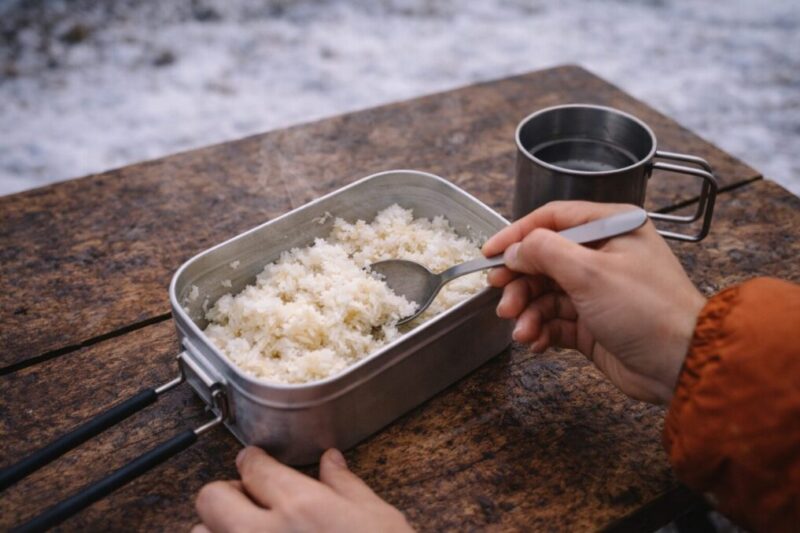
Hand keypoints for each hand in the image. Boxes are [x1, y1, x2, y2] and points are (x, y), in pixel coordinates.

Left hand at [193, 447, 412, 532]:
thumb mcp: (376, 518)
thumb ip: (346, 487)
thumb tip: (331, 462)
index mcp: (301, 506)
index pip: (253, 466)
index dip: (252, 461)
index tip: (254, 464)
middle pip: (212, 496)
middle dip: (226, 494)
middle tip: (248, 501)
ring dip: (216, 532)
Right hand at [483, 201, 705, 404]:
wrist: (681, 364)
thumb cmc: (647, 309)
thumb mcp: (591, 272)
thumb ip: (545, 252)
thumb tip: (514, 250)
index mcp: (610, 228)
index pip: (552, 219)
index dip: (517, 235)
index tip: (488, 252)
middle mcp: (602, 255)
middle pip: (543, 259)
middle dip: (519, 282)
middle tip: (501, 299)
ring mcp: (596, 291)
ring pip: (545, 293)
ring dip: (527, 311)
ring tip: (520, 330)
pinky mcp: (591, 323)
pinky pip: (554, 320)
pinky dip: (540, 330)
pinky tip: (534, 341)